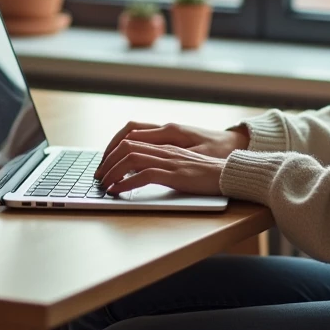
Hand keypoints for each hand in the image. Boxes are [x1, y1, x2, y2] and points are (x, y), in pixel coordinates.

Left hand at [95, 121, 248, 180]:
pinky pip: (144, 175)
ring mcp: (170, 160)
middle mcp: (166, 148)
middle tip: (98, 176)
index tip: (103, 165)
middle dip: (107, 161)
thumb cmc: (209, 172)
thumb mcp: (182, 163)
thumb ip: (162, 162)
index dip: (112, 150)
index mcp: (166, 144)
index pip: (131, 138)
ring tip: (104, 184)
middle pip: (126, 146)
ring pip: (131, 158)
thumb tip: (137, 171)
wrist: (231, 174)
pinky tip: (118, 191)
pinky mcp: (175, 174)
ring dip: (112, 171)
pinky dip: (126, 183)